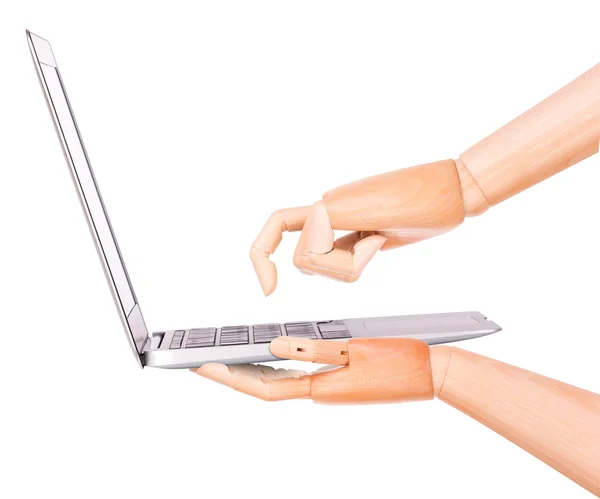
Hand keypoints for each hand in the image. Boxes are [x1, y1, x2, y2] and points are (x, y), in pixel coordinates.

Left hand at [191, 336, 435, 403]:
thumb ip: (312, 349)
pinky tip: (269, 355)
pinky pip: (296, 376)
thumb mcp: (356, 349)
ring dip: (249, 370)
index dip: (227, 375)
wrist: (432, 373)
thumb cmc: (401, 361)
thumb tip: (273, 345)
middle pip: (263, 385)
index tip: (201, 364)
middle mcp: (318, 391)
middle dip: (230, 373)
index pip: (260, 384)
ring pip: (277, 381)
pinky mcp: (336, 382)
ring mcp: (327, 389)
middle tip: (202, 359)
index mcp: (320, 387)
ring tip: (226, 356)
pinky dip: (276, 366)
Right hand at [249, 159, 465, 294]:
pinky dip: (354, 264)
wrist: (454, 193)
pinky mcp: (358, 236)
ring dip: (350, 267)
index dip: (262, 254)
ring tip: (382, 242)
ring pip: (323, 266)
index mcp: (329, 204)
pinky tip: (377, 243)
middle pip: (306, 261)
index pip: (278, 223)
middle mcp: (329, 214)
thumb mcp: (379, 210)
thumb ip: (337, 219)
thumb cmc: (426, 195)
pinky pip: (340, 261)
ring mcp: (343, 226)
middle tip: (377, 243)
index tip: (270, 290)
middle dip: (337, 267)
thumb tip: (311, 231)